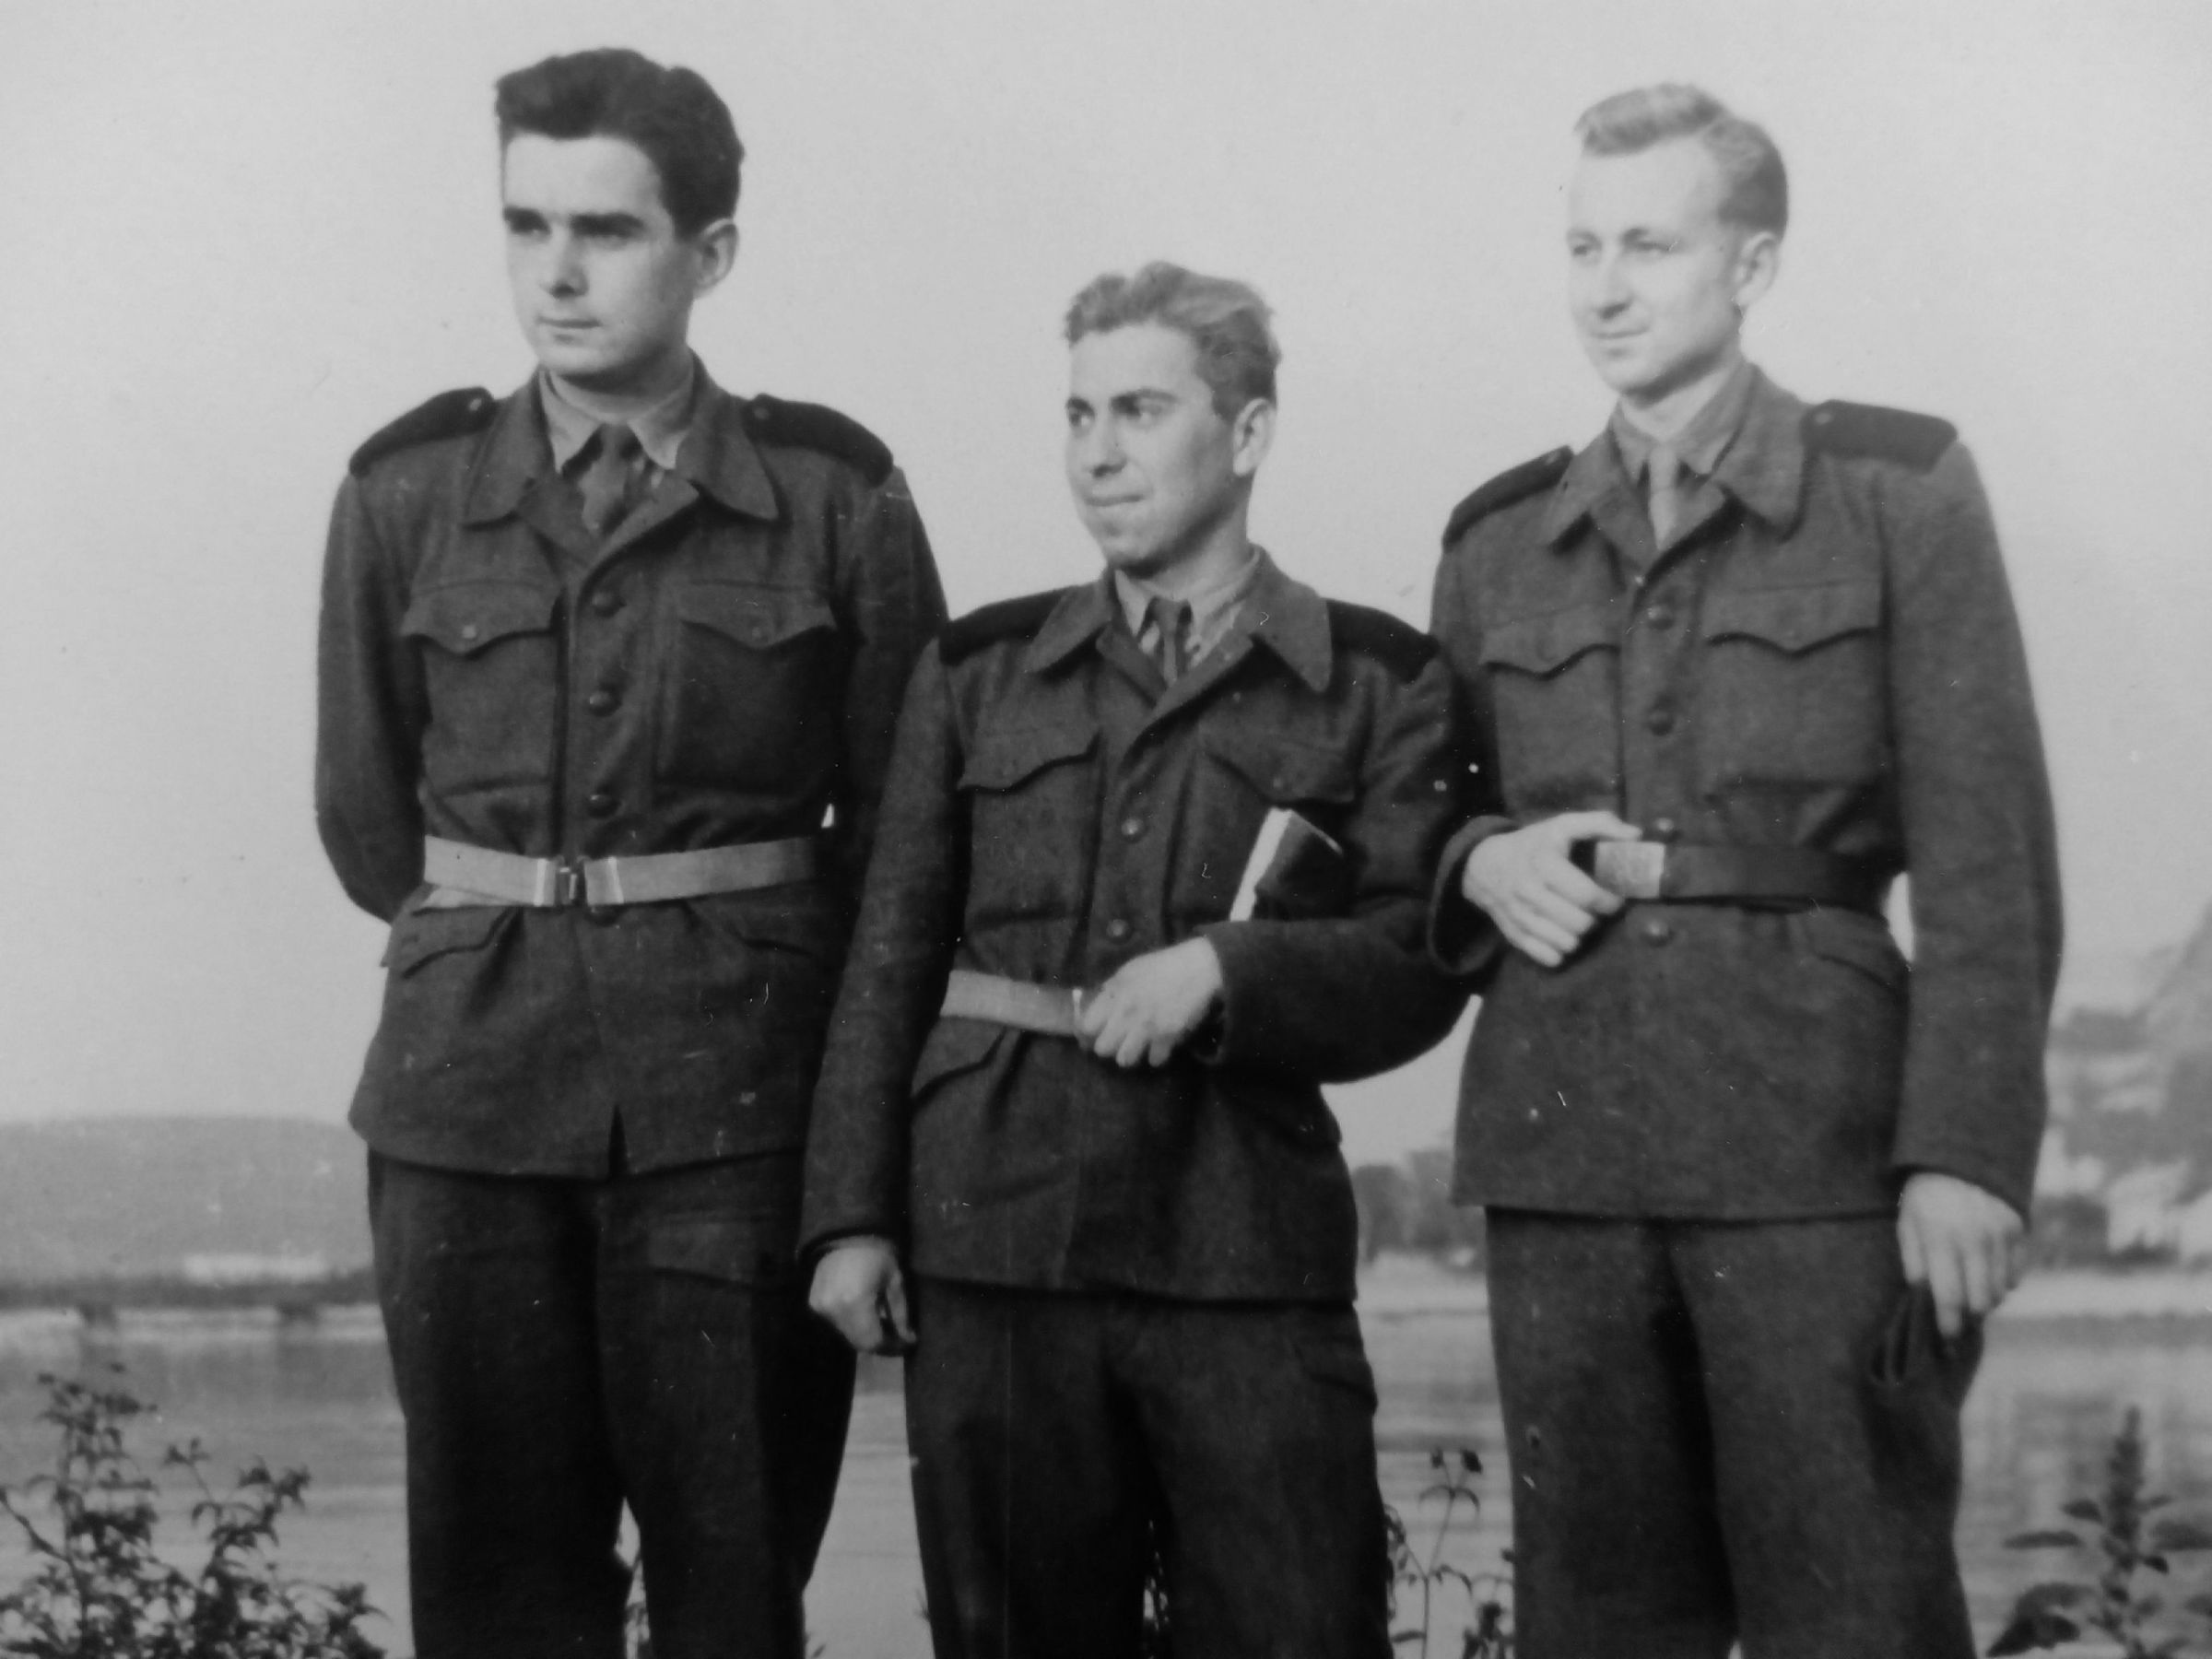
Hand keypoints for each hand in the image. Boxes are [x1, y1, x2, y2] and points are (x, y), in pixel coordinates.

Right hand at [807, 1236, 914, 1355]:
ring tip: (881, 1324)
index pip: (873, 1341)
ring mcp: (821, 1308)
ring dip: (864, 1334)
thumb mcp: (895, 1282)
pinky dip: (850, 1323)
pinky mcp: (813, 1303)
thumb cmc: (877, 1254)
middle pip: (858, 1342)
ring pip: (846, 1335)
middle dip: (879, 1343)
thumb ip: (901, 1315)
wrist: (846, 1234)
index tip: (906, 1344)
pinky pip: (835, 1323)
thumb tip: (909, 1340)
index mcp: (856, 1303)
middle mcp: (834, 1309)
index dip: (891, 1347)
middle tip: (896, 1337)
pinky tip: (862, 1312)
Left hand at [1076, 938, 1223, 1067]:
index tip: (1094, 1033)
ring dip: (1130, 1055)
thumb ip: (1111, 989)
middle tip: (1117, 1041)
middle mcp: (1126, 1014)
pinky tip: (1158, 1046)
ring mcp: (1147, 1028)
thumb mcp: (1129, 970)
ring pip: (1124, 1060)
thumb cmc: (1162, 966)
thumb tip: (1097, 1003)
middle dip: (1108, 1047)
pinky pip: (1154, 1061)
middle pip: (1103, 1049)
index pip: (1086, 1026)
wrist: (1197, 969)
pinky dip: (1156, 1056)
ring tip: (1137, 1046)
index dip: (1089, 1032)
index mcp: (1114, 994)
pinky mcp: (1168, 1038)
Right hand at [1460, 811, 1640, 966]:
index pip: (1587, 895)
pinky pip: (1548, 957)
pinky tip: (1563, 935)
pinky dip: (1561, 951)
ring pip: (1567, 943)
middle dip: (1596, 918)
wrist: (1483, 865)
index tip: (1615, 898)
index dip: (1610, 901)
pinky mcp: (1513, 935)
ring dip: (1580, 935)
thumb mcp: (1562, 825)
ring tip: (1579, 921)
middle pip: (1580, 923)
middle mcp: (1528, 891)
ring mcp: (1519, 916)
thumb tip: (1636, 835)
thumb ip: (1600, 824)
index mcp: (1544, 862)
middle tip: (1595, 909)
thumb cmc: (1533, 845)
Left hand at [1898, 1171, 2027, 1338]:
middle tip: (1958, 1317)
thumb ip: (1914, 1261)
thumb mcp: (1908, 1221)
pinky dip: (2002, 1282)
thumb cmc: (1925, 1192)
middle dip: (1969, 1316)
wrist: (1962, 1153)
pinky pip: (2015, 1274)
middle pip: (1981, 1301)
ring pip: (2000, 1290)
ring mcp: (2000, 1235)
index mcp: (1940, 1238)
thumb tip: (1922, 1297)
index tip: (1946, 1338)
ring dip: (1985, 1300)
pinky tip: (1986, 1275)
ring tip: (1970, 1296)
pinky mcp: (2019, 1230)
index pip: (1949, 1296)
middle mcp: (1974, 1240)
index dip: (1948, 1323)